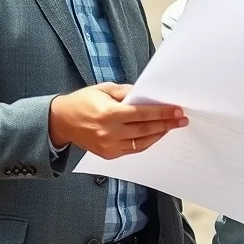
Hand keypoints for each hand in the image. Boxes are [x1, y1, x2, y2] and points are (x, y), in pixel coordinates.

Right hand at [48, 82, 187, 159]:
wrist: (61, 121)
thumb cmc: (83, 101)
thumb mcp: (104, 89)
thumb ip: (126, 92)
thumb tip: (146, 96)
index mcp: (109, 113)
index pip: (142, 114)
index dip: (162, 113)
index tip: (177, 111)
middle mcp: (109, 132)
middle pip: (145, 130)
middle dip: (167, 124)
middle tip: (181, 120)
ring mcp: (108, 146)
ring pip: (142, 143)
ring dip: (159, 135)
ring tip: (171, 127)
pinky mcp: (107, 155)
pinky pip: (133, 150)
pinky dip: (146, 142)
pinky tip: (155, 135)